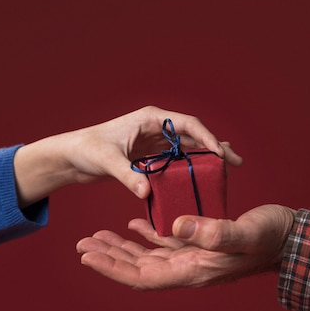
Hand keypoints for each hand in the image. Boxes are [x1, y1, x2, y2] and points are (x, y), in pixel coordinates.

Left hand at [14, 105, 242, 206]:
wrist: (71, 156)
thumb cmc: (86, 149)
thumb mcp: (107, 160)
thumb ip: (127, 175)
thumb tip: (146, 192)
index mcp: (150, 118)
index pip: (186, 124)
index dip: (206, 137)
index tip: (220, 153)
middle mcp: (156, 127)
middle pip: (193, 136)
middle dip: (215, 148)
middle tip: (237, 162)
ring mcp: (154, 142)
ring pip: (188, 149)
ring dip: (207, 159)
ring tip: (229, 170)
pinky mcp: (150, 156)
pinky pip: (176, 161)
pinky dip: (191, 168)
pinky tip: (203, 178)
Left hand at [76, 205, 295, 289]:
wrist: (291, 237)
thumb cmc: (272, 236)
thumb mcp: (244, 232)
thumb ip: (213, 232)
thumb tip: (174, 226)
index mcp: (195, 269)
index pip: (143, 276)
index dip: (112, 268)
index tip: (87, 256)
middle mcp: (189, 267)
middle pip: (139, 268)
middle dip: (109, 257)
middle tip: (82, 244)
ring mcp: (195, 256)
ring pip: (148, 256)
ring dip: (123, 246)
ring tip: (97, 235)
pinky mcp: (201, 242)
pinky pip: (167, 241)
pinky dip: (146, 233)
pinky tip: (134, 222)